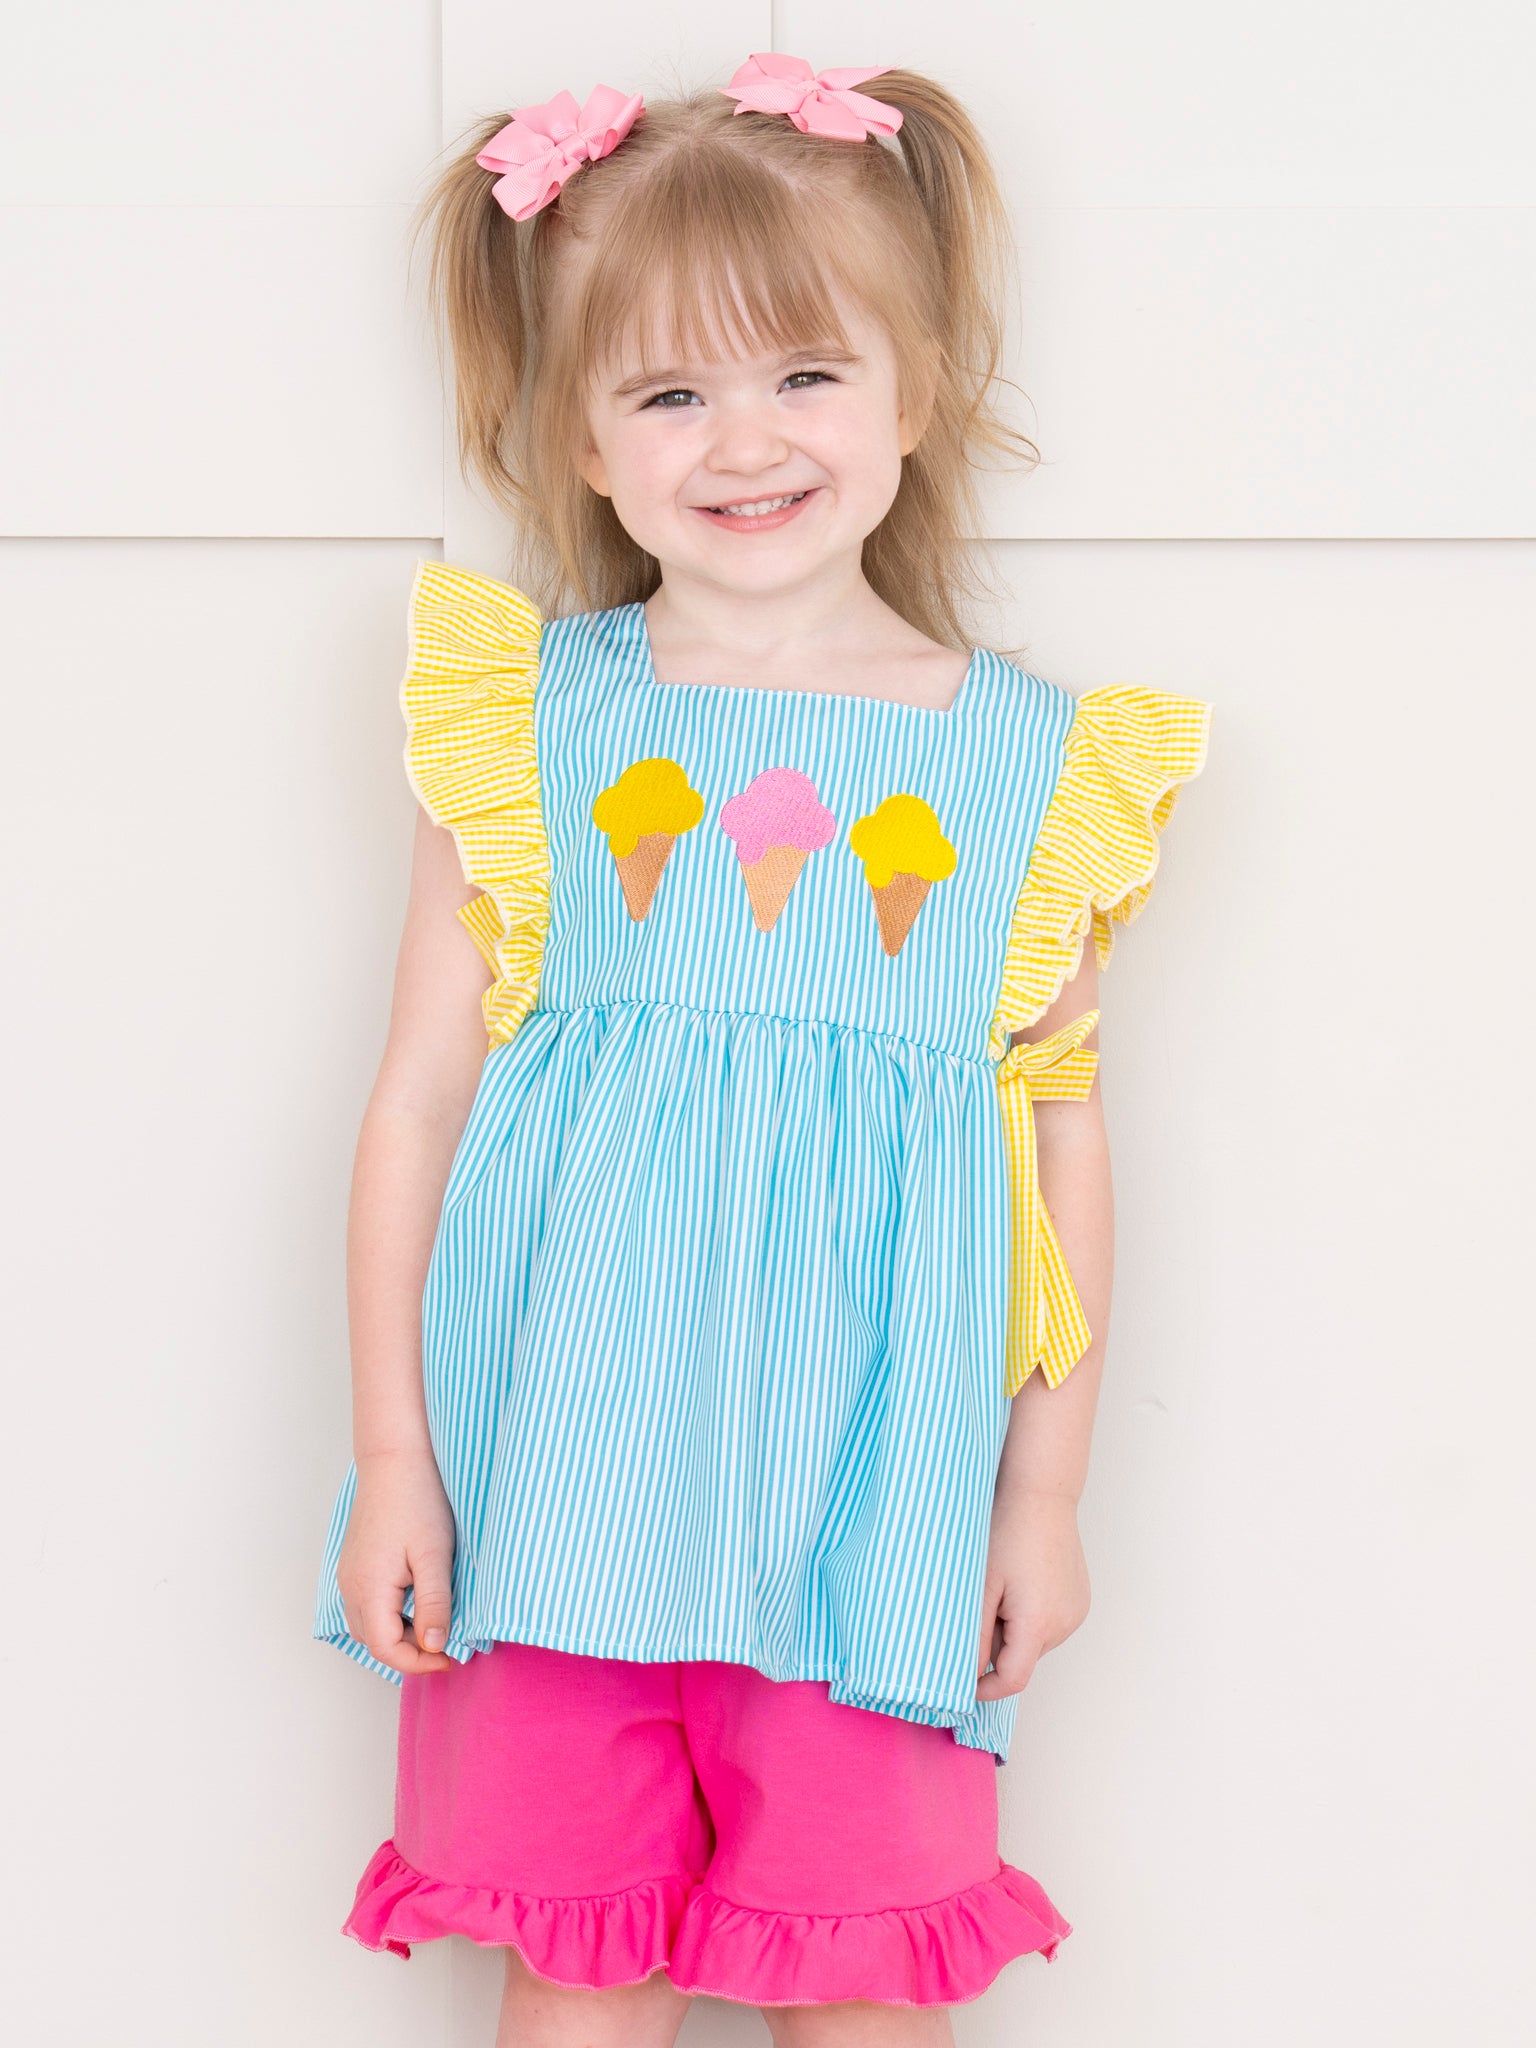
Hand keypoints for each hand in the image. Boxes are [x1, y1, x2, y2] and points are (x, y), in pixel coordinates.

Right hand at [337, 1447, 456, 1675]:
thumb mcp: (435, 1555)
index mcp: (368, 1589)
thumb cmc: (417, 1501)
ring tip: (435, 1623)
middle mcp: (350, 1587)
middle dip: (409, 1652)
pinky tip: (417, 1601)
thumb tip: (435, 1647)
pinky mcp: (355, 1565)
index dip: (418, 1663)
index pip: (386, 1648)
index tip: (450, 1657)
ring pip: (368, 1626)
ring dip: (399, 1635)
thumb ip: (434, 1604)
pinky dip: (390, 1617)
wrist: (395, 1460)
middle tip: (446, 1643)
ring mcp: (349, 1575)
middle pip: (373, 1642)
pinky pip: (367, 1606)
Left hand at [975, 1488, 1090, 1700]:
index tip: (962, 1681)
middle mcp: (1064, 1624)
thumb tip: (965, 1673)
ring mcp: (1076, 1612)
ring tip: (1004, 1584)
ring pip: (1034, 1641)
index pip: (1013, 1680)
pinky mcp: (1079, 1600)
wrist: (1041, 1495)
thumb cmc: (1007, 1532)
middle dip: (997, 1643)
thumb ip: (973, 1635)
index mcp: (1039, 1623)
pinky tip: (1022, 1581)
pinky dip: (1030, 1614)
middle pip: (1023, 1659)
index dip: (985, 1688)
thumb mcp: (981, 1586)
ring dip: (1014, 1627)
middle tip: (982, 1602)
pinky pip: (1049, 1622)